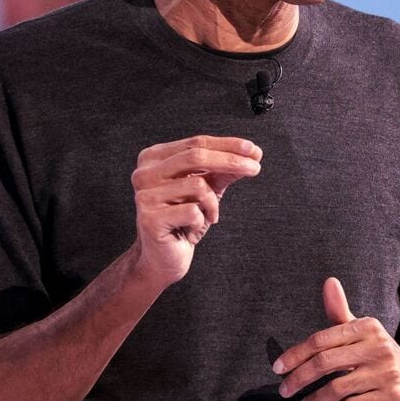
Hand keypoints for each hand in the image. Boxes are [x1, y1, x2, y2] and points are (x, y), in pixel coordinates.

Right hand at [129, 135, 261, 285]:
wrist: (164, 257)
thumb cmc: (185, 220)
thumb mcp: (207, 190)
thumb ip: (224, 170)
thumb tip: (252, 154)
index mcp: (153, 159)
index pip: (196, 143)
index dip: (228, 145)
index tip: (255, 151)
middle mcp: (144, 174)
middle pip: (196, 156)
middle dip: (231, 161)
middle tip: (255, 169)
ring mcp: (144, 196)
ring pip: (198, 186)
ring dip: (212, 204)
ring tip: (207, 217)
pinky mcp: (150, 219)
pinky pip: (193, 211)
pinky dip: (202, 221)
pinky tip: (192, 231)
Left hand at [272, 278, 399, 400]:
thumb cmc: (377, 355)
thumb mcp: (361, 331)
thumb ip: (340, 311)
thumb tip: (329, 282)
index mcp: (367, 327)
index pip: (321, 340)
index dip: (296, 354)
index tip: (278, 367)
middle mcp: (379, 347)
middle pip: (325, 363)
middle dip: (299, 378)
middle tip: (285, 390)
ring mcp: (387, 373)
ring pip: (337, 388)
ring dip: (316, 399)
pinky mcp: (392, 397)